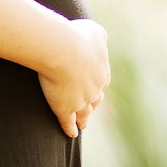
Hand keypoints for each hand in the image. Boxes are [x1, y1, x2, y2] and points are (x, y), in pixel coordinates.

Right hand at [38, 19, 109, 138]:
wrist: (63, 51)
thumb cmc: (76, 37)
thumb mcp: (94, 32)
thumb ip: (98, 38)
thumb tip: (100, 40)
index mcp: (102, 73)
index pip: (101, 84)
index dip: (96, 87)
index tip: (94, 91)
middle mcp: (95, 90)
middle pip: (95, 101)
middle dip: (92, 105)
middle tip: (89, 110)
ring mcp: (81, 102)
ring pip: (84, 115)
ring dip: (83, 120)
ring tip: (82, 125)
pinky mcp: (65, 109)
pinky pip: (68, 122)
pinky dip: (69, 129)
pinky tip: (71, 134)